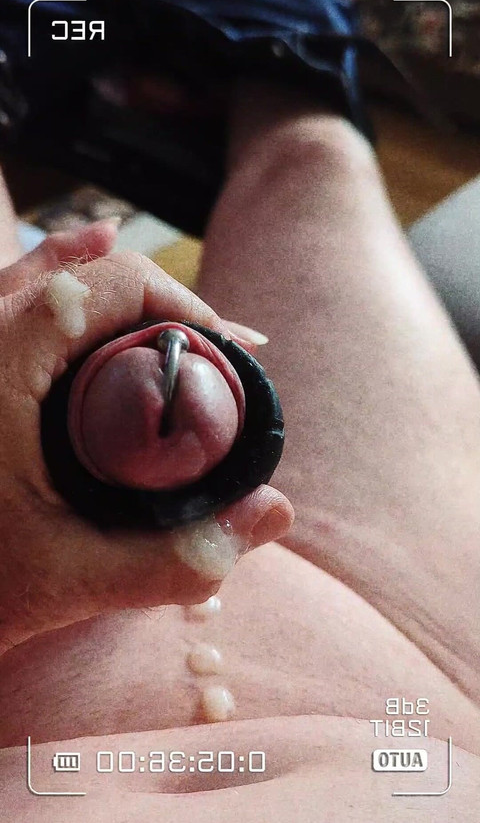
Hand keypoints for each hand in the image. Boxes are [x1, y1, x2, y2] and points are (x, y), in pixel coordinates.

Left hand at [0, 222, 292, 653]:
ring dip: (120, 294)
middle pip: (87, 275)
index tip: (227, 358)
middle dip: (165, 308)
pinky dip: (56, 271)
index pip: (113, 286)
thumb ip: (175, 556)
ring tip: (182, 321)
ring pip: (45, 277)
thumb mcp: (63, 580)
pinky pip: (10, 293)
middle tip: (218, 359)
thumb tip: (274, 514)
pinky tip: (83, 263)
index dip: (185, 309)